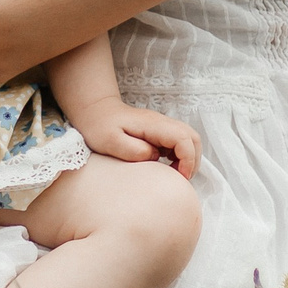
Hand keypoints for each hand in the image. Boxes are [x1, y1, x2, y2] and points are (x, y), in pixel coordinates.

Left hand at [69, 100, 200, 177]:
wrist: (95, 110)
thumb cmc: (99, 126)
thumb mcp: (110, 141)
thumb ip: (133, 150)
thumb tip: (155, 156)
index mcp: (153, 125)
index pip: (183, 139)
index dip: (187, 159)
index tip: (179, 176)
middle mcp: (162, 123)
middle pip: (193, 138)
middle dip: (193, 160)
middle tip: (180, 178)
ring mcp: (162, 126)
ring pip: (189, 139)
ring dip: (189, 158)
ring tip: (175, 174)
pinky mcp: (159, 131)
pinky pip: (180, 142)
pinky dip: (181, 156)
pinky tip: (168, 166)